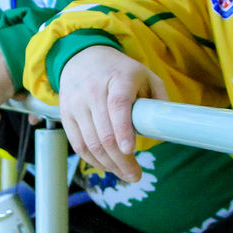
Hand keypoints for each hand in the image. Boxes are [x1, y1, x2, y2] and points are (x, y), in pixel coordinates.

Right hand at [56, 46, 167, 182]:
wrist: (82, 57)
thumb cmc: (119, 71)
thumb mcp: (144, 75)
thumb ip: (158, 97)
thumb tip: (166, 128)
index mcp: (118, 79)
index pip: (117, 106)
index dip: (123, 130)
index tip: (131, 150)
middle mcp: (93, 91)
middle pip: (104, 133)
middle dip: (121, 160)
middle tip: (135, 175)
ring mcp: (76, 104)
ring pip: (91, 143)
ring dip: (109, 164)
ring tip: (124, 174)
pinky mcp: (65, 115)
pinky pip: (78, 144)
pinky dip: (93, 160)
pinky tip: (107, 166)